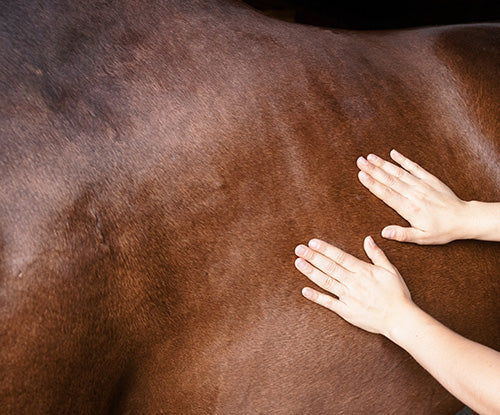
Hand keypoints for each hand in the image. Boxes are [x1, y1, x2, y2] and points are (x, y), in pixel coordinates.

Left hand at [294, 237, 412, 336]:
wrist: (400, 319)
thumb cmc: (397, 294)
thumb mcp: (390, 270)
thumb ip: (377, 254)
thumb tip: (368, 239)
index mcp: (363, 271)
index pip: (340, 256)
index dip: (325, 249)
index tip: (312, 242)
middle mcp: (353, 283)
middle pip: (329, 267)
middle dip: (313, 257)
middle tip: (299, 249)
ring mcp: (349, 297)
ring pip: (326, 282)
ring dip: (311, 272)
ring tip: (298, 263)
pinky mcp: (346, 311)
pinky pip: (329, 303)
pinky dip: (316, 297)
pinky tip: (305, 290)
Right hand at [356, 149, 467, 244]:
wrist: (463, 218)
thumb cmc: (442, 230)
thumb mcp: (422, 238)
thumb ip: (402, 235)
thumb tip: (384, 232)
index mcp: (409, 208)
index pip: (387, 194)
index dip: (372, 184)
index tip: (361, 175)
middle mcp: (414, 194)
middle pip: (389, 180)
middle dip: (373, 170)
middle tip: (359, 161)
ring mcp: (421, 185)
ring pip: (399, 172)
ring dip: (383, 164)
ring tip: (369, 157)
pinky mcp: (429, 179)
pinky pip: (414, 167)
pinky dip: (403, 160)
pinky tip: (393, 153)